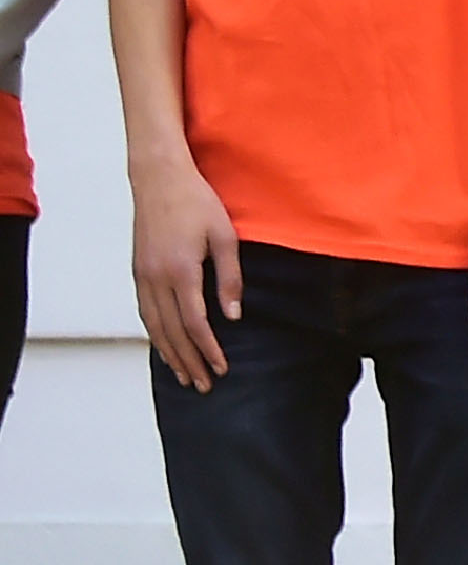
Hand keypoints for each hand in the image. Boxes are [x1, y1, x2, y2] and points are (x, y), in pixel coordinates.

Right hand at [129, 156, 242, 390]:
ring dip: (169, 353)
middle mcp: (156, 279)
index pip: (195, 323)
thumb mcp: (224, 237)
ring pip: (154, 326)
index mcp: (180, 272)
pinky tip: (164, 346)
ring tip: (183, 375)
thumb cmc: (196, 203)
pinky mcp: (137, 272)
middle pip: (172, 332)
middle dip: (188, 361)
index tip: (221, 368)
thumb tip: (233, 316)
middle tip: (203, 385)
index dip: (208, 350)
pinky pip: (145, 312)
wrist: (159, 179)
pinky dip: (155, 334)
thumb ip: (230, 278)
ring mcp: (142, 276)